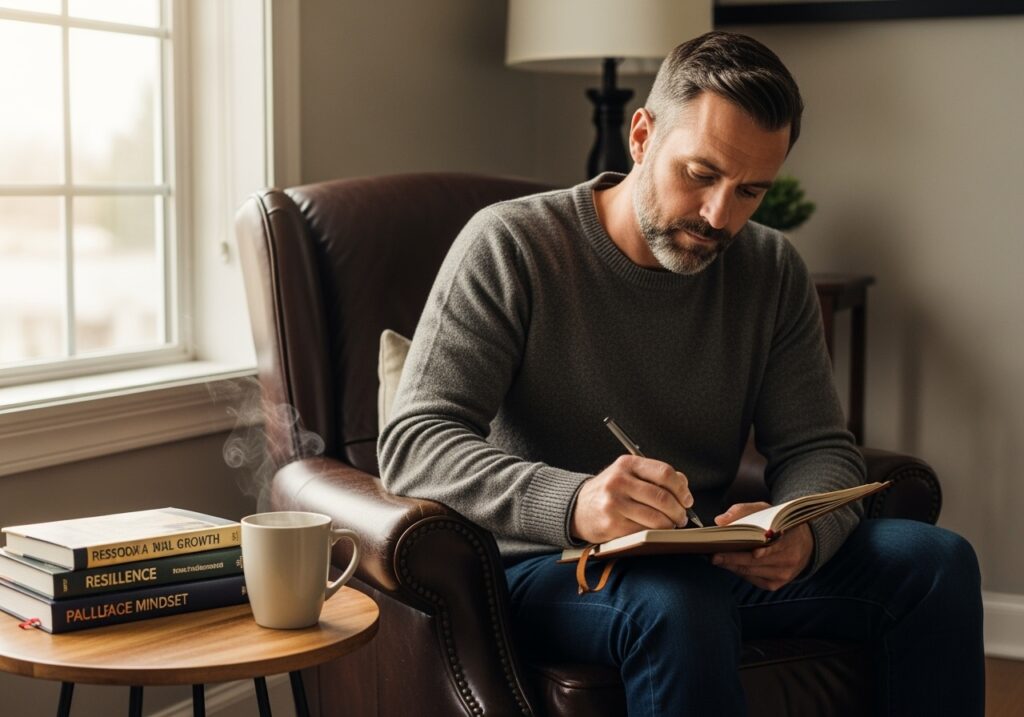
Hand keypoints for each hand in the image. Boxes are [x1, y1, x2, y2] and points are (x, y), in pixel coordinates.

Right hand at [571, 455, 693, 543]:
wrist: (578, 507)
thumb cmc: (609, 491)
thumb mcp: (628, 474)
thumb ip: (655, 475)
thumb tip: (683, 484)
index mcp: (626, 464)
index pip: (664, 473)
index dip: (682, 488)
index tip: (687, 499)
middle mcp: (619, 481)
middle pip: (662, 497)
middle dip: (679, 510)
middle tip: (682, 517)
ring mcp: (614, 503)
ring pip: (656, 518)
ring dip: (670, 525)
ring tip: (671, 525)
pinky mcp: (612, 524)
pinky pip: (644, 531)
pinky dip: (655, 534)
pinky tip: (656, 532)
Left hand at [710, 502, 813, 590]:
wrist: (804, 544)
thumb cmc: (780, 524)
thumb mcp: (766, 511)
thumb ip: (743, 511)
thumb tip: (720, 521)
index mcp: (790, 539)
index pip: (773, 546)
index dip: (756, 550)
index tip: (735, 548)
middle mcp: (789, 559)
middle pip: (756, 562)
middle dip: (732, 558)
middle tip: (713, 554)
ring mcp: (783, 574)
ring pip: (751, 572)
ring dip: (732, 566)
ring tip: (716, 558)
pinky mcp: (775, 584)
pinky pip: (752, 579)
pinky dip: (740, 571)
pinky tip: (729, 564)